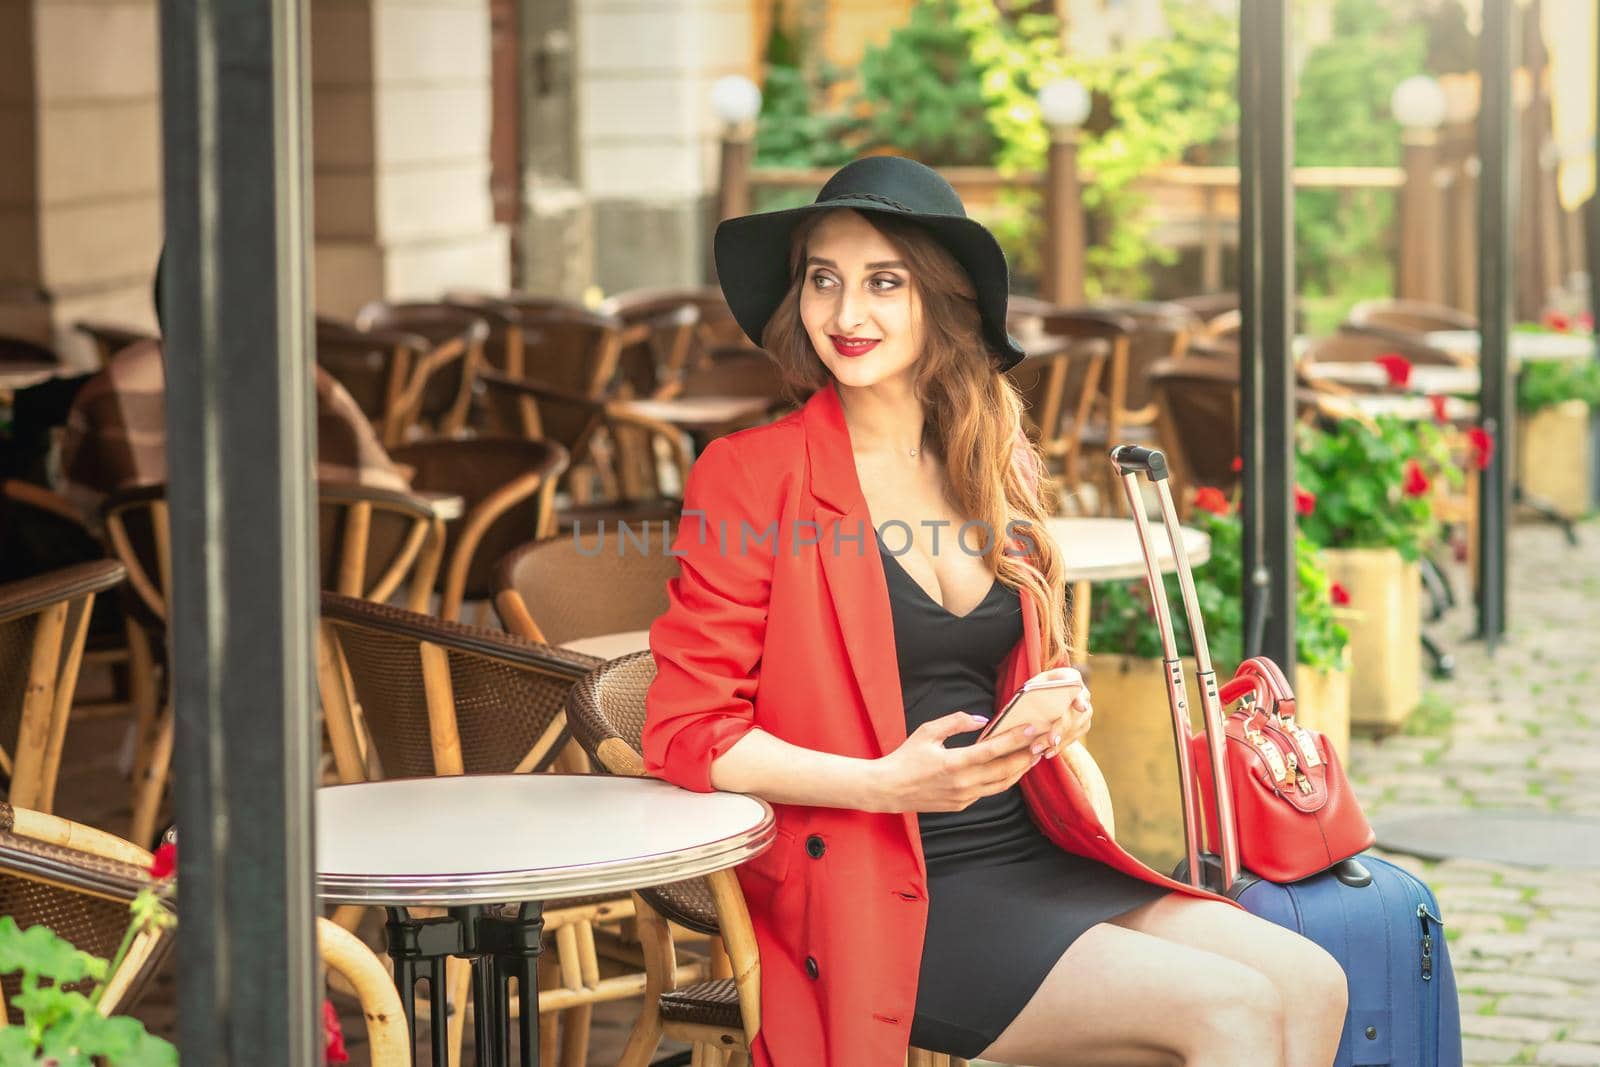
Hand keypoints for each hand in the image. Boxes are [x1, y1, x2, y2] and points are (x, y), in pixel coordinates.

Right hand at [866, 711, 1049, 813]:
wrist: (889, 789)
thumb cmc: (906, 757)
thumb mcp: (928, 732)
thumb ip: (956, 722)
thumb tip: (981, 720)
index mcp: (954, 763)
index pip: (993, 750)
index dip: (1015, 739)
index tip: (1033, 729)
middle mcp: (963, 783)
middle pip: (1005, 770)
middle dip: (1027, 756)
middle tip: (1044, 743)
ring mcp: (963, 797)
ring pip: (1001, 784)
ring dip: (1020, 770)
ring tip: (1034, 757)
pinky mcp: (961, 805)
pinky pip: (988, 791)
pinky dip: (1002, 779)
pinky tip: (1010, 769)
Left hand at [1022, 667, 1093, 760]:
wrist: (1051, 693)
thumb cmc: (1039, 687)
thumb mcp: (1033, 684)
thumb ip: (1031, 691)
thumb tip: (1023, 708)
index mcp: (1071, 677)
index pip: (1077, 684)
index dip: (1080, 697)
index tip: (1080, 707)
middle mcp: (1084, 694)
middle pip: (1073, 714)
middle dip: (1057, 729)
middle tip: (1040, 742)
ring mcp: (1086, 712)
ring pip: (1073, 729)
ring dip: (1054, 742)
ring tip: (1036, 750)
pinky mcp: (1084, 725)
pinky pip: (1073, 738)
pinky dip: (1058, 746)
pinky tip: (1046, 752)